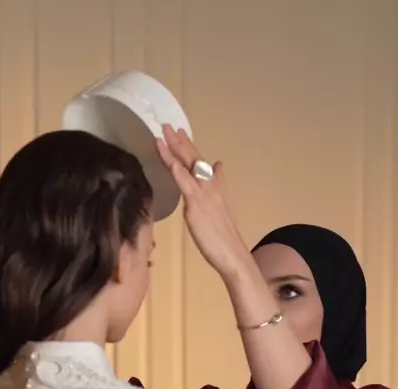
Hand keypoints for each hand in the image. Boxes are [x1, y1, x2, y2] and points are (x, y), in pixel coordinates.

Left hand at [157, 125, 247, 284]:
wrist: (233, 254)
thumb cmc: (224, 238)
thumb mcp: (220, 208)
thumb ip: (218, 186)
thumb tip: (218, 166)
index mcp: (214, 188)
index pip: (201, 163)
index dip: (190, 147)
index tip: (180, 133)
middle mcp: (210, 187)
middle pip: (194, 159)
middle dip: (180, 141)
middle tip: (168, 125)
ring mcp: (203, 195)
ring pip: (189, 167)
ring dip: (175, 149)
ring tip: (163, 134)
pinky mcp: (197, 207)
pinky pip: (186, 185)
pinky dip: (178, 171)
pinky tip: (169, 160)